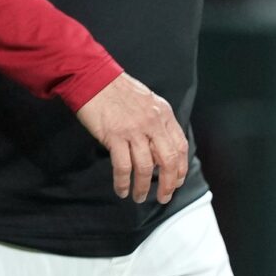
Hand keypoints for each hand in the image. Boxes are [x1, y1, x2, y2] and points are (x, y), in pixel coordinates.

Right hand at [75, 73, 188, 204]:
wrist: (94, 78)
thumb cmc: (118, 89)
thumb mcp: (147, 101)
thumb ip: (157, 123)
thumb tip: (158, 150)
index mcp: (163, 114)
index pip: (180, 146)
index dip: (180, 168)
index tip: (176, 181)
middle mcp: (152, 123)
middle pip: (168, 160)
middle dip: (168, 183)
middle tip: (163, 197)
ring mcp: (134, 130)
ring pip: (145, 167)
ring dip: (143, 187)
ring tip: (139, 197)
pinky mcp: (115, 136)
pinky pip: (123, 166)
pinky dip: (123, 182)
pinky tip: (122, 189)